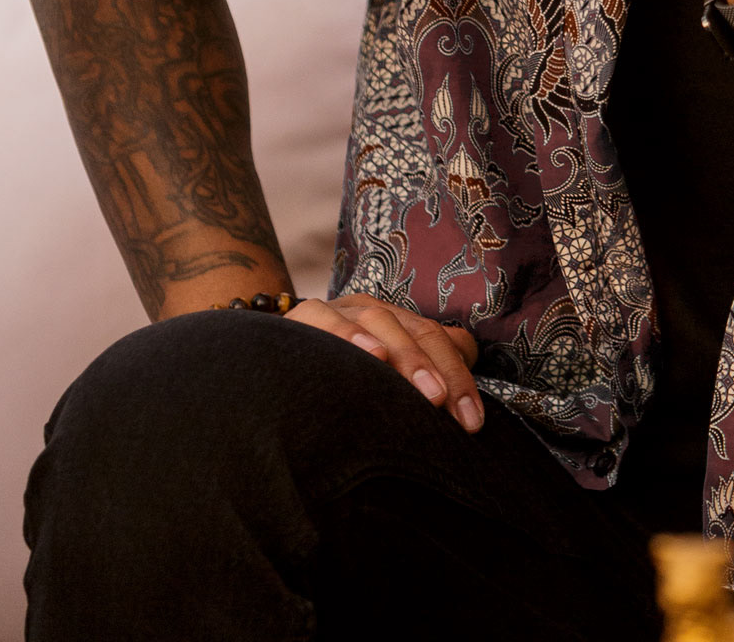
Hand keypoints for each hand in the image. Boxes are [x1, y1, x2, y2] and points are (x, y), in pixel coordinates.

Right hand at [286, 293, 483, 431]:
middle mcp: (373, 312)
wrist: (261, 368)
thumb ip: (410, 392)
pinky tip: (373, 357)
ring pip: (381, 321)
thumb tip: (459, 421)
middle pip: (420, 331)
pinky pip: (327, 319)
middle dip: (443, 372)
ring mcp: (340, 309)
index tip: (472, 424)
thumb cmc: (331, 387)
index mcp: (398, 324)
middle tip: (453, 411)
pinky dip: (352, 335)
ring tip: (430, 394)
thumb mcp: (377, 388)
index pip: (440, 340)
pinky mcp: (303, 316)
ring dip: (408, 357)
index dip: (460, 377)